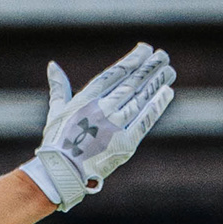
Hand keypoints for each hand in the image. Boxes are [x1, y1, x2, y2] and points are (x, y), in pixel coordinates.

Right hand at [21, 44, 176, 209]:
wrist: (62, 174)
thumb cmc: (56, 143)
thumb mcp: (55, 111)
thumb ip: (59, 87)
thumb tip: (52, 65)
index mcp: (86, 99)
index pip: (115, 73)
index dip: (132, 60)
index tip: (145, 49)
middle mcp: (102, 109)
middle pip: (131, 83)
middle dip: (149, 67)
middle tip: (163, 55)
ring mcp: (115, 126)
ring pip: (141, 98)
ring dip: (157, 82)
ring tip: (169, 70)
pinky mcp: (126, 143)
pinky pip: (145, 120)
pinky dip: (157, 105)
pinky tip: (168, 92)